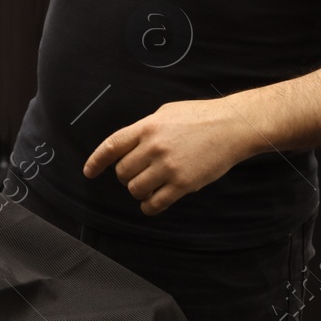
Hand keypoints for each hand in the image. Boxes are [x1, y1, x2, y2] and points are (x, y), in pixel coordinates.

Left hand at [83, 98, 248, 215]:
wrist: (232, 127)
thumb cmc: (201, 117)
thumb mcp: (166, 113)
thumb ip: (145, 128)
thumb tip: (129, 144)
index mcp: (147, 127)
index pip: (111, 146)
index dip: (96, 161)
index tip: (89, 172)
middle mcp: (153, 147)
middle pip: (122, 172)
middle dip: (126, 176)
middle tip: (139, 172)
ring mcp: (168, 167)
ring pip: (136, 189)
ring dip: (138, 190)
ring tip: (149, 185)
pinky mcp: (183, 184)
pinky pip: (155, 204)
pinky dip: (149, 207)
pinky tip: (153, 203)